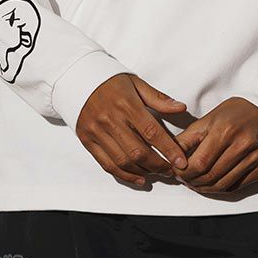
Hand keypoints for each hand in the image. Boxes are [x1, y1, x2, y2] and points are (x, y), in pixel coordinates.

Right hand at [75, 73, 190, 187]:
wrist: (76, 79)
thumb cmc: (110, 81)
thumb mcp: (136, 84)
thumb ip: (159, 98)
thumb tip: (181, 108)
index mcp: (126, 104)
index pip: (152, 132)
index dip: (169, 150)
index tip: (181, 162)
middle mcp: (110, 120)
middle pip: (138, 152)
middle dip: (158, 165)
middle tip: (170, 170)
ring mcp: (96, 132)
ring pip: (123, 161)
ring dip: (143, 171)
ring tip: (157, 173)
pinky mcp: (87, 141)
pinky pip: (107, 164)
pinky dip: (124, 175)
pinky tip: (139, 178)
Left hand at [175, 97, 257, 194]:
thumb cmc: (235, 114)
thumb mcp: (208, 119)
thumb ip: (187, 139)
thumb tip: (170, 156)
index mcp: (225, 131)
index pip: (199, 163)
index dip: (184, 173)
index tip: (178, 173)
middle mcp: (242, 144)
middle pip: (210, 176)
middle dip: (192, 182)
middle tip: (185, 180)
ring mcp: (255, 157)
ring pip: (223, 184)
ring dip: (205, 188)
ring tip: (196, 183)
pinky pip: (237, 186)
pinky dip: (221, 188)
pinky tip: (213, 183)